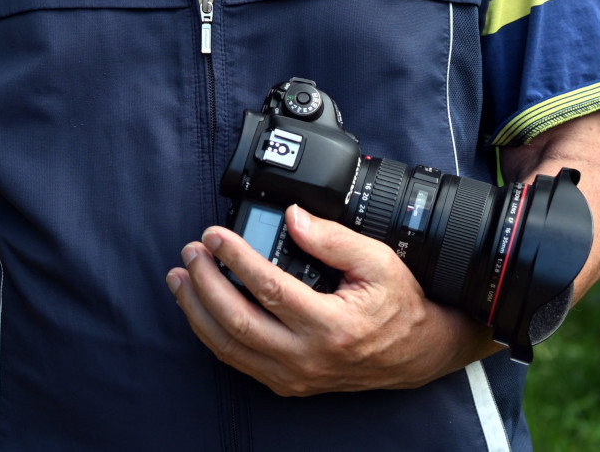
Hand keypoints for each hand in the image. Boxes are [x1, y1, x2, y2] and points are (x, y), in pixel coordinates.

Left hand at [164, 205, 498, 395]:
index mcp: (330, 325)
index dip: (235, 258)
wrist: (418, 353)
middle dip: (204, 283)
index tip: (215, 235)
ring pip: (229, 347)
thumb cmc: (400, 306)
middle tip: (192, 252)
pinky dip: (211, 333)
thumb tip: (293, 217)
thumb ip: (334, 238)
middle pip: (236, 322)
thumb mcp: (378, 261)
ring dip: (197, 310)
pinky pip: (238, 361)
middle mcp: (307, 357)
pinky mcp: (288, 383)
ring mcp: (295, 376)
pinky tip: (199, 307)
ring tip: (181, 277)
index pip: (267, 288)